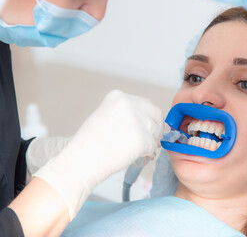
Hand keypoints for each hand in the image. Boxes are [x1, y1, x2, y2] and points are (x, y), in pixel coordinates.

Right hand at [33, 90, 163, 218]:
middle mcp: (129, 104)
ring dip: (150, 142)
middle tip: (150, 140)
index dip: (149, 118)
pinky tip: (132, 155)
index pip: (146, 104)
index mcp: (118, 97)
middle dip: (155, 128)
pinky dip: (146, 153)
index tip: (147, 128)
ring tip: (133, 150)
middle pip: (156, 114)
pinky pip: (153, 146)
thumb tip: (154, 123)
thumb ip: (128, 115)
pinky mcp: (142, 138)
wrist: (81, 160)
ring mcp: (137, 120)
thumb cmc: (90, 144)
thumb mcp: (107, 117)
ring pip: (156, 131)